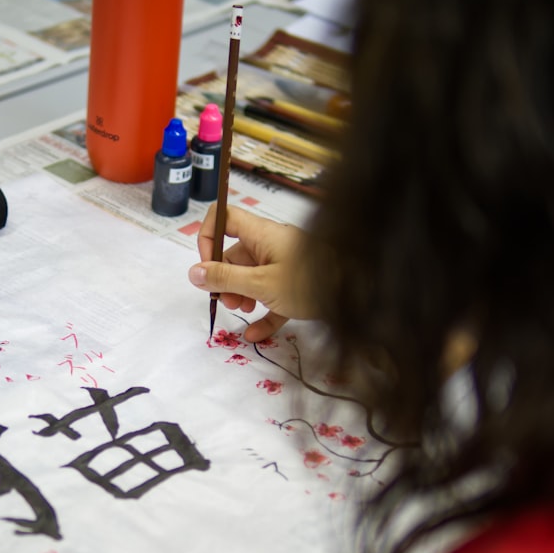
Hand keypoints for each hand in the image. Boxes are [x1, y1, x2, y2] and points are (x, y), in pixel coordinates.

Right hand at [188, 205, 317, 341]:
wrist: (361, 294)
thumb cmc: (312, 281)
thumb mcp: (262, 283)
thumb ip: (226, 279)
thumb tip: (192, 273)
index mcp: (261, 234)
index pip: (224, 217)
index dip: (208, 238)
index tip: (206, 267)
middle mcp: (271, 244)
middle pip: (235, 254)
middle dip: (224, 278)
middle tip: (225, 301)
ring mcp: (285, 265)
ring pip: (252, 276)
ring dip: (241, 295)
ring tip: (242, 312)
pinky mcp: (297, 286)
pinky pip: (272, 297)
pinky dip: (262, 313)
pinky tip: (254, 334)